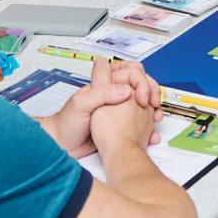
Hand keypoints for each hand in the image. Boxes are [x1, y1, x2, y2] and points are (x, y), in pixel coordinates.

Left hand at [44, 58, 160, 157]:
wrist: (62, 145)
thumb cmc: (66, 123)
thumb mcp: (81, 104)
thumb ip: (102, 94)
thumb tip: (126, 90)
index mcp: (105, 83)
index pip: (132, 72)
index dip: (141, 81)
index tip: (141, 98)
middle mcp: (114, 93)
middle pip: (142, 85)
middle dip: (152, 93)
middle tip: (154, 106)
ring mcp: (119, 109)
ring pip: (144, 103)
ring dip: (153, 109)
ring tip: (156, 119)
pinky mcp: (121, 125)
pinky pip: (140, 121)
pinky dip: (148, 127)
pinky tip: (150, 134)